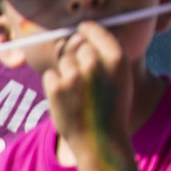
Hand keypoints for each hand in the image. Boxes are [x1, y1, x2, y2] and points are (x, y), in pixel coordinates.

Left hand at [37, 20, 127, 153]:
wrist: (100, 141)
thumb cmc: (111, 108)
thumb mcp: (121, 78)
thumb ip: (105, 55)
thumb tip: (82, 32)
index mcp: (117, 59)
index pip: (94, 30)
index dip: (86, 29)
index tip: (81, 29)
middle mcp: (94, 64)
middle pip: (76, 44)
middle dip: (75, 53)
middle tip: (81, 74)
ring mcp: (73, 76)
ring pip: (62, 59)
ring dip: (65, 71)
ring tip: (78, 93)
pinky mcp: (56, 88)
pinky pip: (50, 74)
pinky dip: (54, 84)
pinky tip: (66, 99)